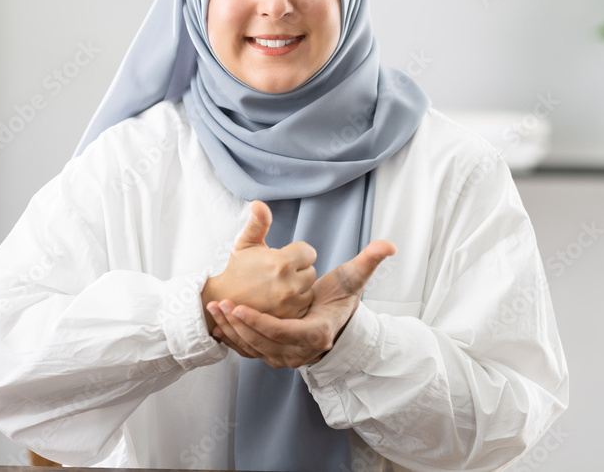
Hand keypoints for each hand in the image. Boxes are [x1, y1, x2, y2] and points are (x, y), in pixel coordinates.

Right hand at [201, 201, 316, 333]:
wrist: (224, 301)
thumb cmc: (238, 269)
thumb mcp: (246, 243)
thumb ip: (258, 222)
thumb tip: (258, 203)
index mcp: (280, 263)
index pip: (309, 252)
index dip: (296, 252)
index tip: (282, 257)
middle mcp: (288, 285)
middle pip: (311, 270)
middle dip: (298, 269)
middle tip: (278, 273)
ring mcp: (290, 304)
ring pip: (310, 288)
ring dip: (299, 286)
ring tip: (279, 286)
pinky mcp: (290, 319)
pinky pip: (305, 305)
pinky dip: (297, 302)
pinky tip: (281, 299)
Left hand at [206, 239, 395, 367]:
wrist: (335, 320)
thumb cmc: (341, 298)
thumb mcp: (353, 279)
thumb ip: (369, 262)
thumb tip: (389, 245)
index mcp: (317, 334)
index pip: (283, 333)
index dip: (261, 322)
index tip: (240, 306)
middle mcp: (300, 352)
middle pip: (263, 342)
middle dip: (239, 324)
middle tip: (220, 303)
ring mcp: (286, 357)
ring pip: (253, 348)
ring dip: (232, 330)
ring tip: (214, 308)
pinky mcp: (274, 356)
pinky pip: (250, 350)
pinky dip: (233, 337)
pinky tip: (218, 321)